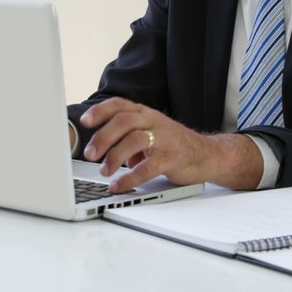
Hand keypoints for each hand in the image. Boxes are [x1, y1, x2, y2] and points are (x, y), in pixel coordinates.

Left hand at [80, 97, 262, 191]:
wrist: (207, 154)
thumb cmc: (173, 144)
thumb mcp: (149, 132)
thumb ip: (126, 137)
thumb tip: (101, 149)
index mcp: (145, 113)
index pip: (119, 105)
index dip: (100, 111)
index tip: (84, 121)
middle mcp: (153, 122)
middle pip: (123, 121)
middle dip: (103, 137)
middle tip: (90, 154)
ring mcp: (164, 139)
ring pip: (134, 140)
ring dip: (114, 156)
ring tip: (104, 171)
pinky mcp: (172, 158)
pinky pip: (147, 167)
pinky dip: (129, 178)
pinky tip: (118, 185)